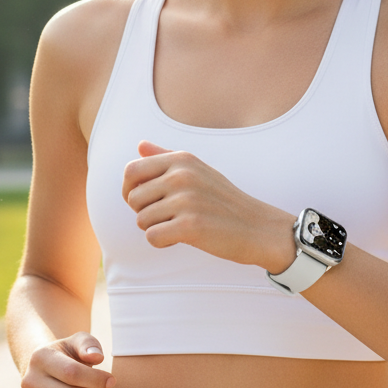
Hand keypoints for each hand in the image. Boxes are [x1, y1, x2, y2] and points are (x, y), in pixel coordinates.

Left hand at [122, 141, 294, 271]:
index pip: (131, 170)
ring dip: (156, 229)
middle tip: (169, 217)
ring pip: (141, 220)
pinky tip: (182, 238)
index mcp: (182, 159)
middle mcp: (182, 175)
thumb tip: (140, 145)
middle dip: (144, 212)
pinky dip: (163, 243)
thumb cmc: (223, 201)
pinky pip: (152, 237)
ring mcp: (186, 200)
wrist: (258, 228)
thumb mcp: (198, 170)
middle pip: (133, 198)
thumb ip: (166, 157)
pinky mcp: (190, 225)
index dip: (130, 190)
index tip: (147, 201)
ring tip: (180, 226)